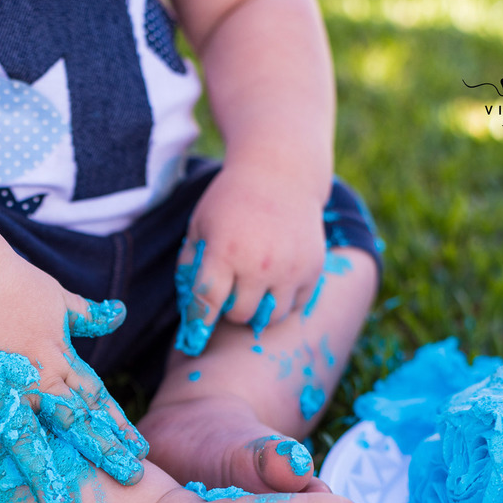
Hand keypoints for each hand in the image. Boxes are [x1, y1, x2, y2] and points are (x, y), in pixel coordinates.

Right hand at [0, 258, 147, 502]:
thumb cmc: (10, 285)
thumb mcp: (57, 300)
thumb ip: (87, 316)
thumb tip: (119, 313)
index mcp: (58, 362)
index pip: (96, 399)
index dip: (118, 426)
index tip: (140, 453)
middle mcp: (35, 378)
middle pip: (75, 421)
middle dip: (103, 451)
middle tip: (130, 481)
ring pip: (24, 432)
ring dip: (40, 468)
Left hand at [175, 167, 326, 355]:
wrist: (281, 172)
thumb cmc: (231, 200)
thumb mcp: (200, 224)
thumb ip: (190, 264)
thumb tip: (189, 306)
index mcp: (225, 252)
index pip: (208, 303)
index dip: (200, 319)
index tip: (197, 330)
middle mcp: (260, 263)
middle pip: (240, 315)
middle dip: (231, 308)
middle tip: (231, 292)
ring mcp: (290, 267)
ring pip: (271, 317)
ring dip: (259, 309)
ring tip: (254, 289)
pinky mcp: (313, 268)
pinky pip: (296, 304)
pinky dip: (284, 300)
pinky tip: (276, 281)